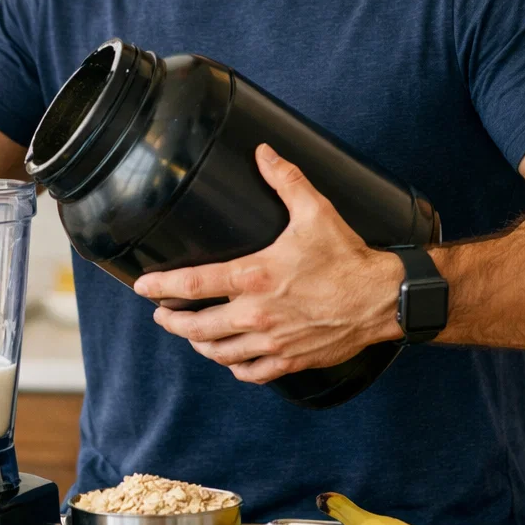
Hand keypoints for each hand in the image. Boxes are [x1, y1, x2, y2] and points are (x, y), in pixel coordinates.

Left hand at [132, 144, 405, 383]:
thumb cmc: (347, 256)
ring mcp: (272, 341)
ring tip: (191, 334)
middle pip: (196, 327)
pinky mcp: (290, 360)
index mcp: (254, 277)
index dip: (160, 287)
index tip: (142, 287)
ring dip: (199, 344)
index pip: (192, 283)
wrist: (382, 299)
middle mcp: (257, 314)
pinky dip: (234, 367)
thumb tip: (263, 151)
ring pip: (218, 352)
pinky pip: (250, 373)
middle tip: (162, 314)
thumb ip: (285, 180)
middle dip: (173, 321)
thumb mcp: (315, 211)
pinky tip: (230, 358)